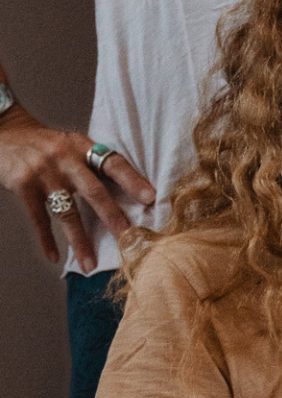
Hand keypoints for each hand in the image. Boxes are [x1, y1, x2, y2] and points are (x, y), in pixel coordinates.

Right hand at [0, 105, 153, 269]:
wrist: (5, 133)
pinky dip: (46, 240)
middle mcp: (65, 158)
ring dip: (80, 241)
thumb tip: (129, 194)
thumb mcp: (71, 145)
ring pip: (67, 212)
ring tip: (90, 265)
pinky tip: (55, 257)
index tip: (151, 198)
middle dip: (113, 218)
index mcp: (82, 146)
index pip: (113, 163)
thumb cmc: (47, 145)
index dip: (132, 180)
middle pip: (94, 191)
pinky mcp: (23, 185)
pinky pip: (39, 218)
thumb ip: (93, 164)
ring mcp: (43, 172)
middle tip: (129, 239)